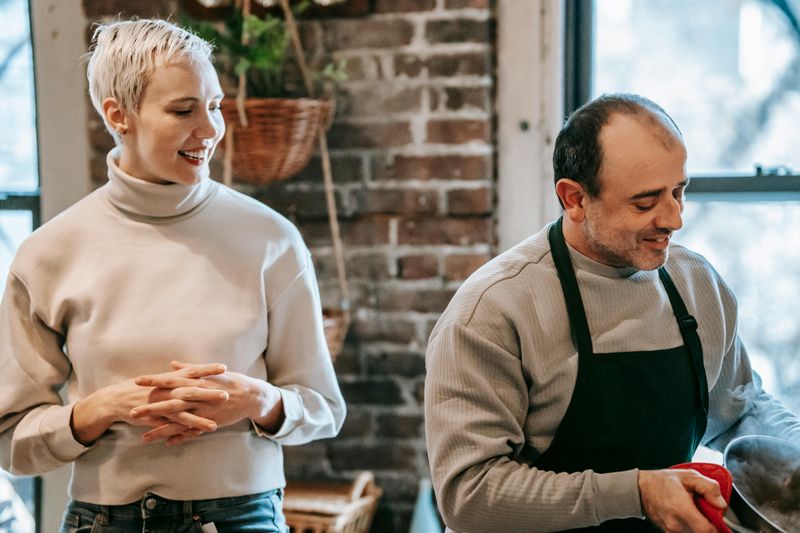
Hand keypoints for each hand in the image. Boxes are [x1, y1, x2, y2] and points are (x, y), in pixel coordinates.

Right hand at [71, 362, 226, 445]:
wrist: (115, 400)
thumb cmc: (140, 387)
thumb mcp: (160, 378)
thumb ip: (176, 374)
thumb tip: (190, 367)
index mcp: (170, 378)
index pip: (192, 371)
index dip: (207, 369)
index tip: (224, 367)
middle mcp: (167, 390)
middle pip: (191, 391)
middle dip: (209, 393)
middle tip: (227, 393)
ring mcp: (161, 404)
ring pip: (183, 412)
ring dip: (199, 418)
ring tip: (215, 424)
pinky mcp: (155, 418)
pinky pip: (170, 426)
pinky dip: (181, 431)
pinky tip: (191, 438)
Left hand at [130, 361, 283, 445]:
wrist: (251, 396)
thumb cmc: (230, 381)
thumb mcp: (211, 372)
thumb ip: (190, 369)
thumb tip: (172, 365)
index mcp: (196, 382)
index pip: (171, 380)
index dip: (154, 381)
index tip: (137, 380)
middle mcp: (197, 397)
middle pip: (169, 403)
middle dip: (150, 408)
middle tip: (132, 412)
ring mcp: (203, 412)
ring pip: (178, 422)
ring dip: (160, 430)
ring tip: (143, 438)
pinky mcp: (209, 423)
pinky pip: (192, 432)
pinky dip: (180, 438)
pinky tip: (167, 443)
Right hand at [638, 469, 726, 532]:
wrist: (641, 489)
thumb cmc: (663, 481)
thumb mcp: (688, 475)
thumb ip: (709, 487)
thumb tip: (721, 505)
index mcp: (681, 508)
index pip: (706, 530)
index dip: (718, 527)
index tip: (718, 519)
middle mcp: (676, 524)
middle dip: (709, 525)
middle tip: (705, 511)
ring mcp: (671, 531)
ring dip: (699, 526)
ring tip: (694, 512)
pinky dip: (691, 528)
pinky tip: (687, 517)